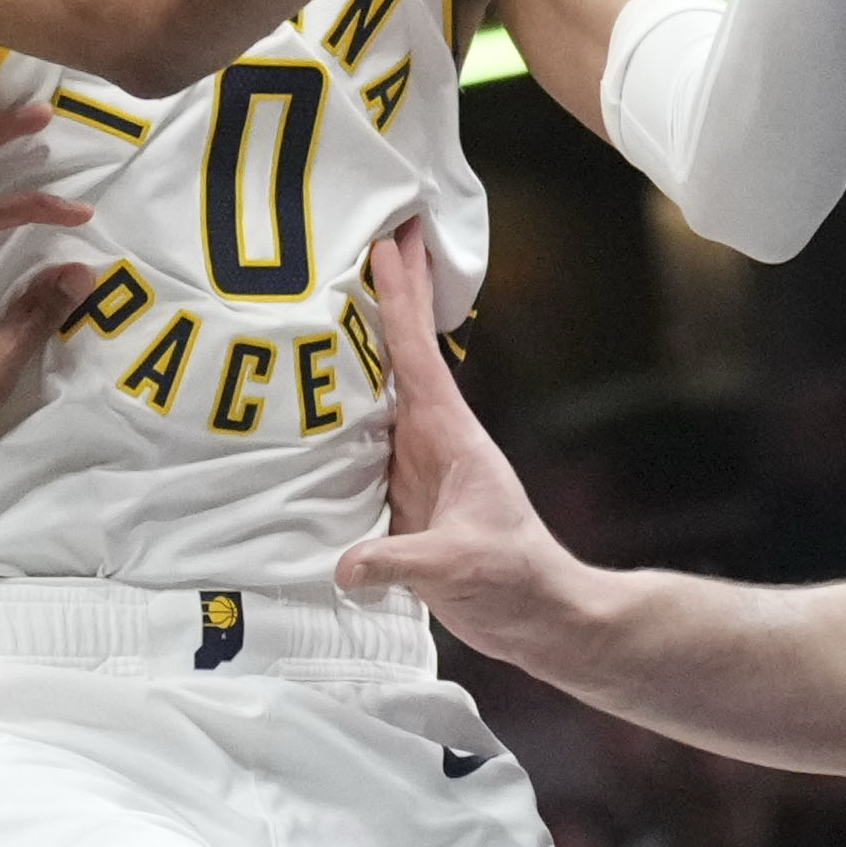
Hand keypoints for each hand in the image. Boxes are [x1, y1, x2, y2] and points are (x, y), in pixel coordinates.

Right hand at [336, 228, 605, 666]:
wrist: (538, 616)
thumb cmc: (514, 580)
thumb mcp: (458, 566)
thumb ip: (400, 562)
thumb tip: (343, 564)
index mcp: (449, 434)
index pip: (417, 350)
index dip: (401, 295)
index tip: (390, 237)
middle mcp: (429, 438)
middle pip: (395, 354)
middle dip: (382, 296)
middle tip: (362, 230)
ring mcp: (413, 465)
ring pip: (373, 394)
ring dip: (351, 349)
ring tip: (322, 299)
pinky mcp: (398, 497)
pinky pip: (356, 444)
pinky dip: (334, 414)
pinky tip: (307, 401)